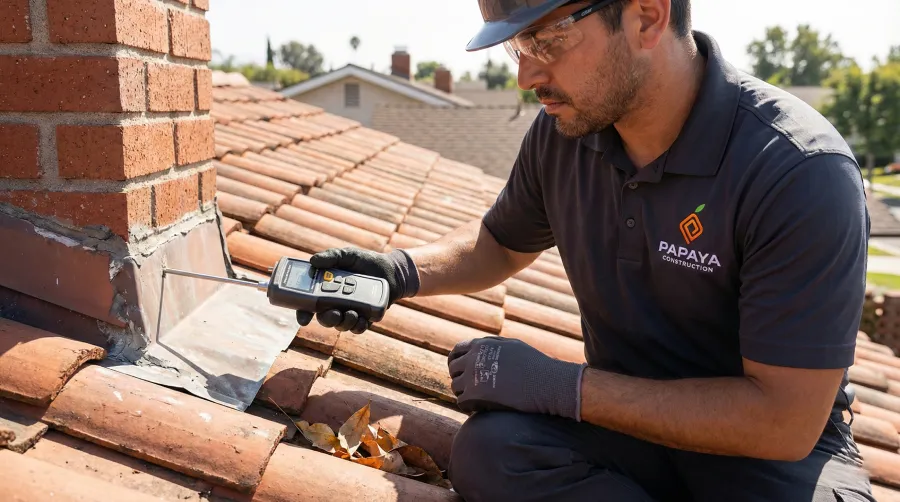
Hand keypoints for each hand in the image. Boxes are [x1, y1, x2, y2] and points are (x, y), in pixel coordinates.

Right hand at [295, 247, 419, 333]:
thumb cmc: (365, 262)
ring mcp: (350, 312)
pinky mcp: (365, 318)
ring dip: (344, 323)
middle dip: (327, 320)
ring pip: (341, 325)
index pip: (309, 304)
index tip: (303, 318)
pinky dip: (358, 326)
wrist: (391, 270)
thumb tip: (313, 261)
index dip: (303, 313)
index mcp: (326, 290)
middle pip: (324, 319)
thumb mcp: (347, 255)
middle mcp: (336, 303)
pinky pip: (358, 328)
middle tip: (334, 313)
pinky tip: (361, 319)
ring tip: (352, 313)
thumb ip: (331, 256)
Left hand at [448, 337, 587, 419]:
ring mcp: (472, 376)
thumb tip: (479, 348)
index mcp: (481, 345)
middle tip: (471, 388)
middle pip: (453, 369)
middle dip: (460, 378)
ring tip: (478, 399)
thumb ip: (492, 345)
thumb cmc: (535, 364)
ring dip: (464, 393)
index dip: (457, 362)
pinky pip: (461, 402)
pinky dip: (468, 406)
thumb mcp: (512, 346)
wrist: (547, 382)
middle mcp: (473, 358)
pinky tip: (479, 408)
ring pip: (456, 387)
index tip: (462, 371)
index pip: (456, 351)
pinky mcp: (476, 395)